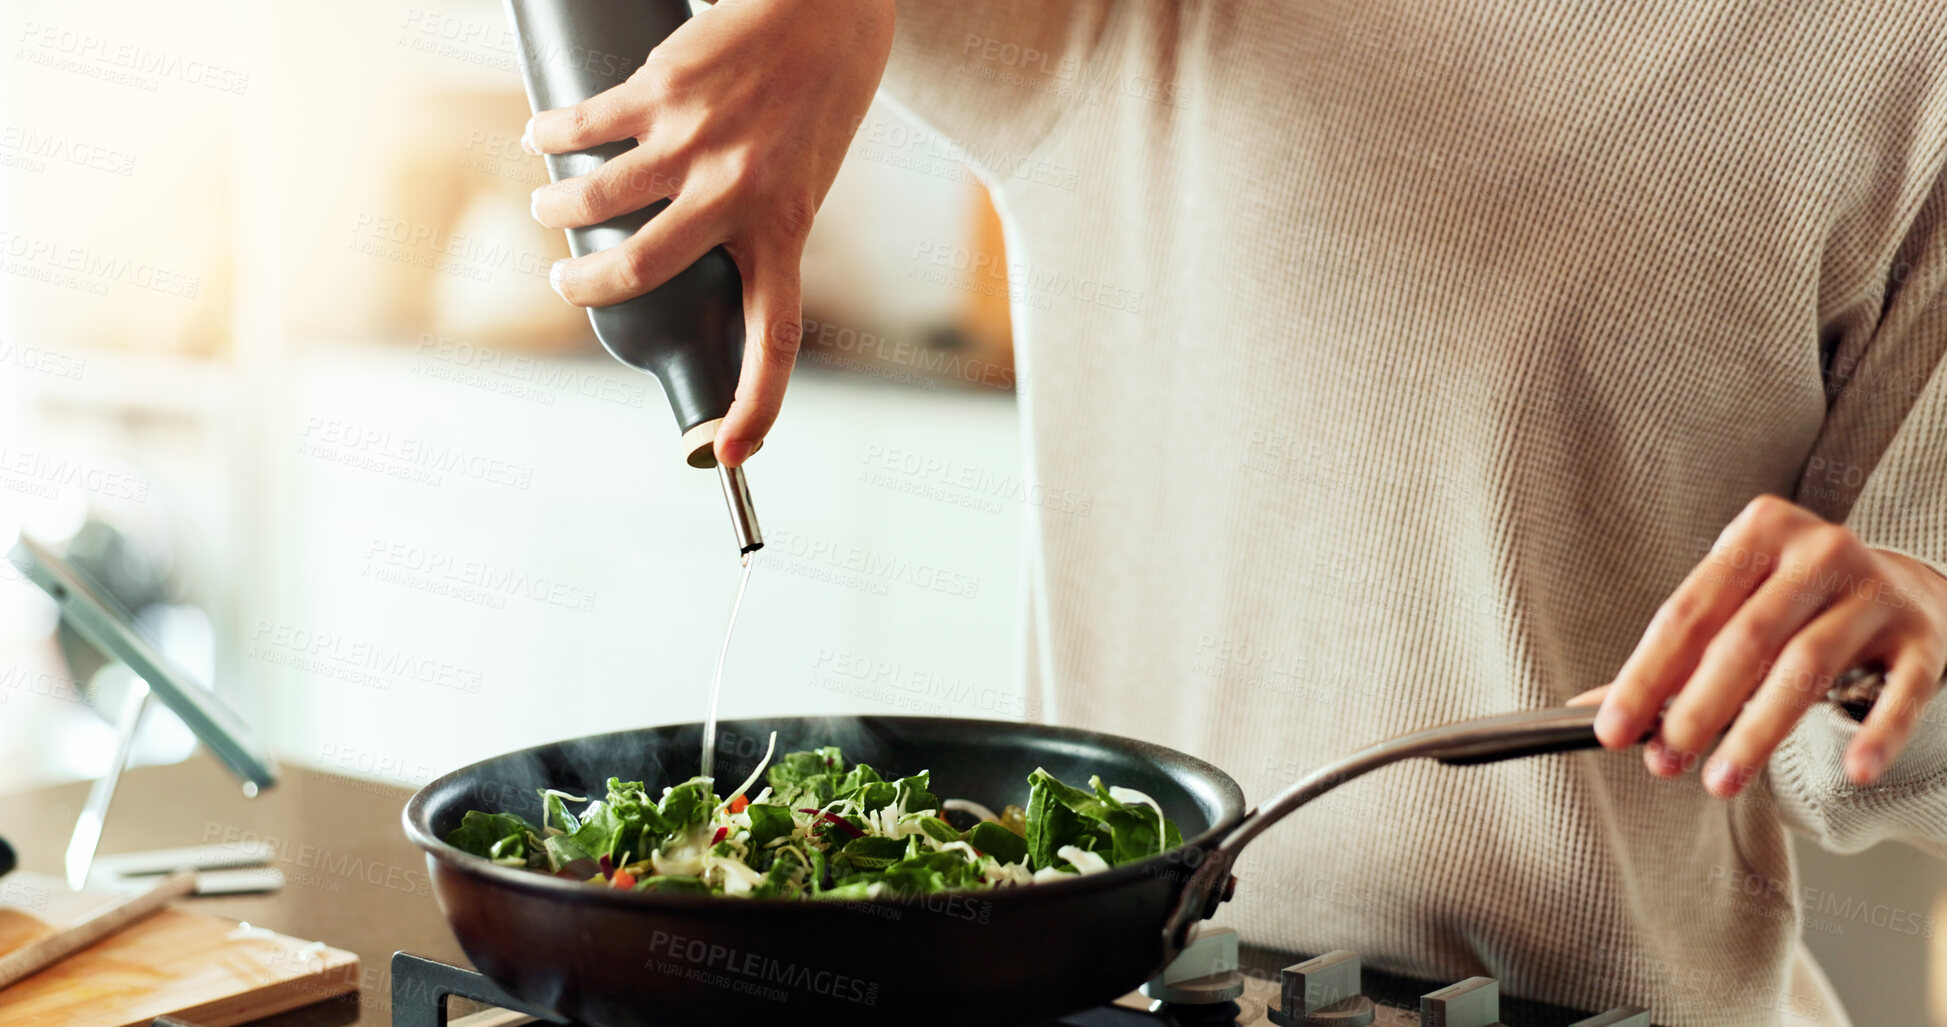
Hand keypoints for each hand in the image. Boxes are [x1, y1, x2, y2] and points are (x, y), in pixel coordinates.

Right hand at [522, 0, 895, 465]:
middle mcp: (739, 195)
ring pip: (598, 195)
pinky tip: (539, 135)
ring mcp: (697, 142)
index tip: (734, 454)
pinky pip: (588, 124)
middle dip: (585, 284)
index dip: (758, 405)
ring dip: (557, 207)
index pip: (777, 339)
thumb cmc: (813, 107)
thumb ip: (753, 232)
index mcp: (785, 232)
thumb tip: (684, 272)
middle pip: (641, 267)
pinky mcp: (664, 90)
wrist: (829, 13)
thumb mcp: (801, 186)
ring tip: (548, 205)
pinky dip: (552, 133)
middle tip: (564, 281)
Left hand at [1580, 495, 1946, 796]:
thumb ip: (1675, 655)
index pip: (1688, 612)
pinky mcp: (1924, 637)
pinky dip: (1877, 732)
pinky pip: (1902, 691)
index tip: (1612, 729)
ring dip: (1759, 731)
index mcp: (1759, 533)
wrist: (1906, 587)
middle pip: (1745, 639)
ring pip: (1809, 666)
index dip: (1646, 675)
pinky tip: (1855, 769)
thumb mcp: (1734, 606)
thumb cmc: (1795, 602)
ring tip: (1721, 779)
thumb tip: (1595, 708)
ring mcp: (1875, 591)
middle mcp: (1819, 552)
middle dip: (1698, 708)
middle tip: (1665, 760)